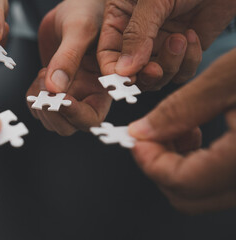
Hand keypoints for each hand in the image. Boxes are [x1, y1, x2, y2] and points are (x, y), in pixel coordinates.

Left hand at [27, 0, 111, 135]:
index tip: (60, 98)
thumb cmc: (88, 11)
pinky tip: (40, 76)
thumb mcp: (80, 29)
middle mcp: (87, 95)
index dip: (75, 115)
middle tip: (45, 84)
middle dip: (51, 111)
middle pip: (68, 126)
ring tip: (44, 73)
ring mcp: (69, 93)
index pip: (92, 118)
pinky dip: (32, 96)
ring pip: (50, 119)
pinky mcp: (53, 89)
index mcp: (104, 86)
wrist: (75, 6)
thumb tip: (55, 89)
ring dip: (39, 103)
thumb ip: (69, 58)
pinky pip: (38, 107)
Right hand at [98, 0, 234, 89]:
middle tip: (155, 70)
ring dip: (170, 65)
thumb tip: (123, 71)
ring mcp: (161, 45)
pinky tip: (193, 36)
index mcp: (121, 19)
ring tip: (180, 38)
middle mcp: (139, 36)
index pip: (107, 53)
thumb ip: (137, 34)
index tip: (124, 81)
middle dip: (144, 75)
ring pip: (157, 77)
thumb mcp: (153, 1)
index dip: (113, 70)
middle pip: (132, 72)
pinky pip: (181, 72)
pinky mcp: (185, 51)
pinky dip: (189, 61)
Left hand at [128, 48, 235, 213]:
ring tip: (178, 130)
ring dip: (178, 166)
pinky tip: (198, 136)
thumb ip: (180, 110)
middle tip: (153, 134)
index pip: (182, 182)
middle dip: (160, 166)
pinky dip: (199, 165)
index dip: (149, 161)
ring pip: (203, 194)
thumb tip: (141, 132)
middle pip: (188, 197)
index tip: (136, 138)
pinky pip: (219, 183)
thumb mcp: (229, 78)